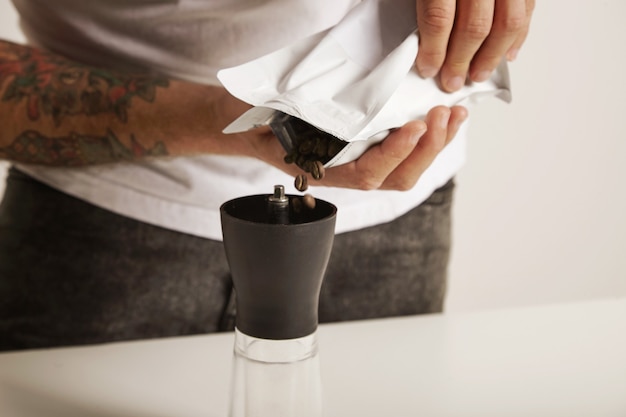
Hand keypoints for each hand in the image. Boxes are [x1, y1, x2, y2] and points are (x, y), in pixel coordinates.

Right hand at [237, 105, 467, 190]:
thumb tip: (309, 100)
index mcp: (323, 170)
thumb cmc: (259, 121)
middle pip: (396, 177)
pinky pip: (404, 155)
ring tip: (454, 115)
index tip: (414, 126)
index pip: (366, 173)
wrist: (252, 125)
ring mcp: (358, 164)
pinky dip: (427, 139)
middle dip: (425, 149)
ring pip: (406, 169)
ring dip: (435, 144)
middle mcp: (345, 173)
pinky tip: (442, 119)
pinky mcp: (368, 151)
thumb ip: (288, 112)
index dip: (393, 153)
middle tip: (441, 114)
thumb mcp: (268, 114)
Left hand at [415, 0, 534, 91]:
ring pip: (507, 23)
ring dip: (492, 56)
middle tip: (451, 81)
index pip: (440, 19)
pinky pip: (527, 9)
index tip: (428, 69)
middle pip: (475, 26)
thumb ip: (427, 6)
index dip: (433, 50)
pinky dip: (518, 36)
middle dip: (461, 60)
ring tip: (478, 74)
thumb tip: (423, 44)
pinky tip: (507, 53)